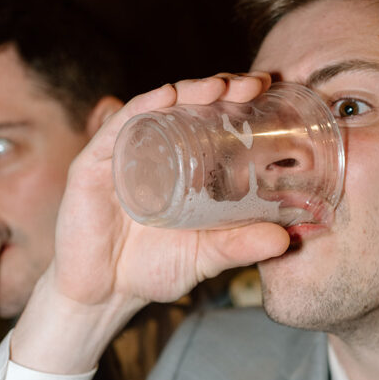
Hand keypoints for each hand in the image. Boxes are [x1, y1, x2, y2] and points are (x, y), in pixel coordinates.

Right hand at [12, 73, 289, 372]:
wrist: (103, 295)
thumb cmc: (151, 270)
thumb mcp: (205, 257)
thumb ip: (240, 246)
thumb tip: (284, 240)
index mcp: (182, 166)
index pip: (212, 122)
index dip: (239, 103)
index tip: (270, 92)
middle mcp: (153, 151)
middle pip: (189, 106)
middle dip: (223, 88)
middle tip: (255, 85)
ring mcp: (123, 154)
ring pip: (158, 108)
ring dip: (190, 90)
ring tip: (220, 86)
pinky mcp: (94, 164)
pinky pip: (119, 126)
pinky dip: (144, 106)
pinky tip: (168, 95)